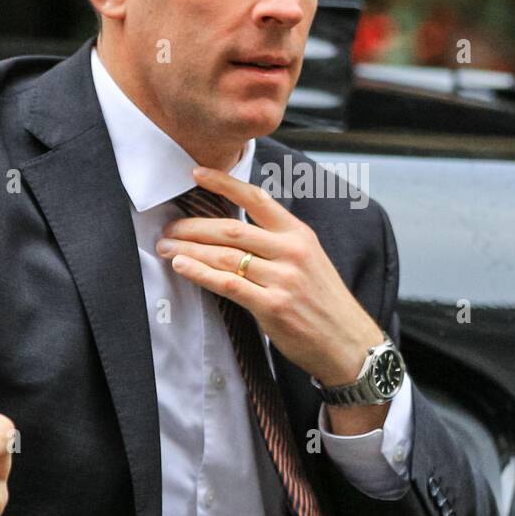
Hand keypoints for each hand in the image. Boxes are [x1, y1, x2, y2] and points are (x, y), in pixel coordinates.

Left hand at [157, 166, 384, 391]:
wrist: (348, 342)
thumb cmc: (324, 303)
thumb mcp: (310, 260)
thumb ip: (278, 244)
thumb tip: (233, 234)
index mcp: (299, 234)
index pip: (257, 198)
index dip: (224, 183)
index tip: (196, 173)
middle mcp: (292, 251)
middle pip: (231, 228)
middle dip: (193, 226)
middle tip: (169, 228)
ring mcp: (283, 278)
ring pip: (225, 255)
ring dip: (189, 250)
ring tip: (166, 247)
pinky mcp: (273, 305)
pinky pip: (228, 284)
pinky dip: (200, 273)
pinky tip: (182, 266)